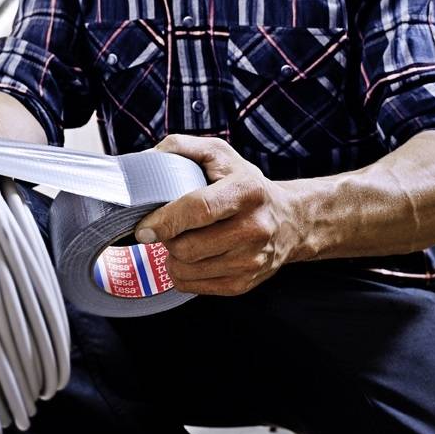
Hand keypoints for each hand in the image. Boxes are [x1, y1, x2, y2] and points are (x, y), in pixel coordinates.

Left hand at [133, 135, 306, 295]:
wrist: (290, 220)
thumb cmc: (245, 184)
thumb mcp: (220, 154)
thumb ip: (181, 147)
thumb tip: (145, 159)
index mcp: (246, 190)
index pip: (200, 209)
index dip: (166, 220)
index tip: (144, 228)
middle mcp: (254, 228)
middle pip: (187, 247)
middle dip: (167, 239)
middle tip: (170, 227)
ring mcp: (251, 260)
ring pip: (185, 270)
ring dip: (172, 257)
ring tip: (182, 240)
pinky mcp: (243, 284)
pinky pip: (192, 286)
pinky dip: (182, 273)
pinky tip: (192, 257)